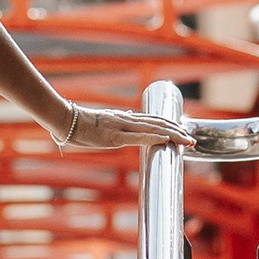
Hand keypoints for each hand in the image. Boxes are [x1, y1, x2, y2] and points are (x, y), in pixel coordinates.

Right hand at [48, 104, 188, 151]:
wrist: (65, 120)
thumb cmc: (81, 124)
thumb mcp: (103, 122)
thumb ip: (117, 120)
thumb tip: (127, 118)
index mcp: (125, 118)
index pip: (153, 120)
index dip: (170, 125)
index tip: (184, 131)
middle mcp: (127, 120)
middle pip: (158, 123)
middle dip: (177, 131)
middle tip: (193, 138)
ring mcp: (121, 127)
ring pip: (153, 129)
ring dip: (172, 134)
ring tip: (187, 140)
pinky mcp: (114, 136)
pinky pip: (138, 137)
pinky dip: (154, 137)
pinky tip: (166, 139)